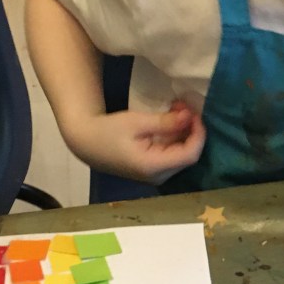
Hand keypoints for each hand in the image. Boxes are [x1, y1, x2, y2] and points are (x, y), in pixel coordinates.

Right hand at [66, 101, 206, 182]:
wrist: (86, 143)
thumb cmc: (108, 131)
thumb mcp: (137, 122)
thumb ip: (165, 122)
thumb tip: (190, 116)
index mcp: (154, 166)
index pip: (190, 155)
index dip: (198, 134)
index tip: (194, 113)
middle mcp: (159, 176)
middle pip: (188, 155)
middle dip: (191, 130)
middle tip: (183, 106)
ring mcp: (157, 175)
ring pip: (182, 154)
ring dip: (184, 132)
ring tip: (176, 109)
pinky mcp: (154, 170)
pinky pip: (173, 154)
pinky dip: (175, 137)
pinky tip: (170, 121)